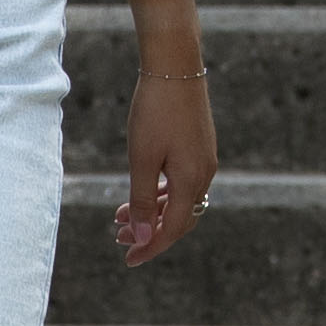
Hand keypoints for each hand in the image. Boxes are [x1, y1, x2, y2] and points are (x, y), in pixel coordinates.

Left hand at [109, 58, 216, 263]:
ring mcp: (204, 159)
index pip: (172, 229)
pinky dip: (162, 193)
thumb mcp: (142, 159)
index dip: (150, 247)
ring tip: (121, 215)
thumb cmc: (155, 111)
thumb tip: (144, 236)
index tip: (128, 259)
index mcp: (192, 180)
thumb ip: (142, 200)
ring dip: (153, 211)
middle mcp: (204, 173)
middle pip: (179, 218)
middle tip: (120, 238)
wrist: (174, 66)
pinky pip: (183, 182)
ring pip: (180, 200)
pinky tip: (144, 189)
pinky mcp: (200, 146)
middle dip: (150, 232)